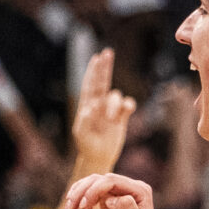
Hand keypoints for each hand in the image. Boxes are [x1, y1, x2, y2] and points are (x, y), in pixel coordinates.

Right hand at [60, 171, 158, 208]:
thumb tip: (111, 198)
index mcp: (140, 191)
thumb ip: (127, 208)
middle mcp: (130, 188)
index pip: (112, 181)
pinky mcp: (109, 199)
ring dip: (78, 195)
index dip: (94, 190)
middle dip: (83, 192)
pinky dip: (80, 198)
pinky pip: (91, 191)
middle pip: (100, 180)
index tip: (84, 207)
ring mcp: (119, 192)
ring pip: (93, 183)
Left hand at [69, 48, 136, 172]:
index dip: (94, 71)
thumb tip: (92, 105)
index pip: (90, 84)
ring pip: (116, 96)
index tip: (97, 58)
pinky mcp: (121, 116)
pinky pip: (128, 104)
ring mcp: (110, 109)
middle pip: (103, 81)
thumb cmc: (87, 144)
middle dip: (105, 67)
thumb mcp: (81, 134)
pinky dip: (128, 105)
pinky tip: (126, 111)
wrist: (98, 156)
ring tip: (110, 119)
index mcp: (87, 104)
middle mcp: (99, 104)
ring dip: (114, 105)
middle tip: (107, 52)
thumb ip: (84, 119)